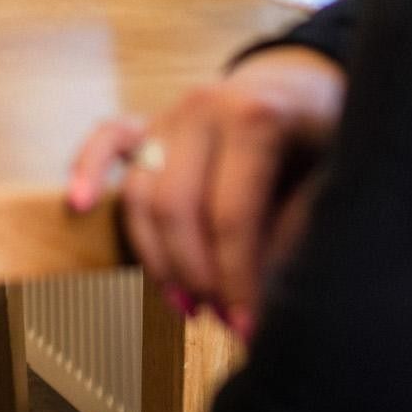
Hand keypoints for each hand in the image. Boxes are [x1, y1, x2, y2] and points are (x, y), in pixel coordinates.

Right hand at [65, 46, 347, 336]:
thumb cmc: (325, 133)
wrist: (306, 83)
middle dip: (196, 276)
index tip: (249, 328)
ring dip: (156, 258)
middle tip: (220, 321)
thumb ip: (296, 227)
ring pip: (140, 193)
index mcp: (253, 116)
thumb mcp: (332, 175)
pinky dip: (86, 170)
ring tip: (186, 307)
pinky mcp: (150, 123)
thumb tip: (261, 292)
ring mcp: (170, 114)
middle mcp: (202, 108)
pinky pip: (107, 141)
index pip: (230, 215)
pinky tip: (78, 205)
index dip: (237, 279)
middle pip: (177, 207)